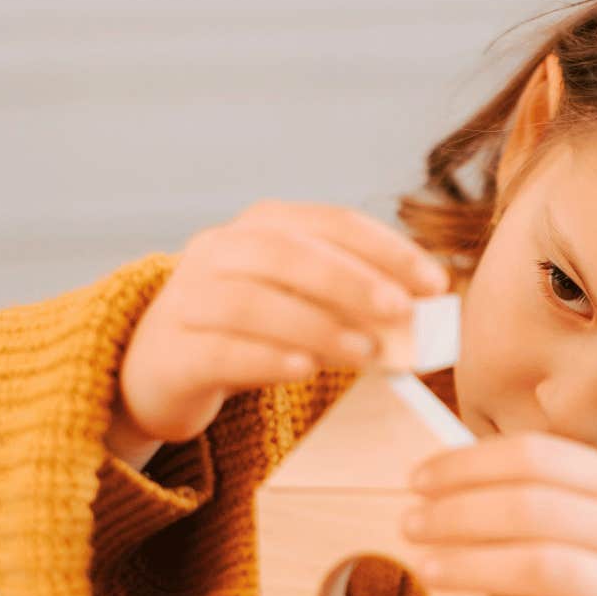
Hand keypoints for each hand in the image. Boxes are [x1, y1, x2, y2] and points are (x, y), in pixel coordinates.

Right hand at [110, 201, 448, 463]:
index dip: (387, 248)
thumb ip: (354, 301)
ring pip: (253, 303)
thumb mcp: (301, 304)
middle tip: (402, 311)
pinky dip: (266, 358)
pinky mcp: (172, 352)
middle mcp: (218, 251)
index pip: (331, 222)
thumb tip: (423, 313)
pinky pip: (221, 350)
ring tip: (368, 352)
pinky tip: (304, 370)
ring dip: (318, 325)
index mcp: (260, 227)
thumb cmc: (251, 333)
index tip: (436, 282)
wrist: (161, 373)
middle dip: (353, 281)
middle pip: (288, 254)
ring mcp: (187, 299)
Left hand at [401, 432, 596, 595]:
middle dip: (458, 513)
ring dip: (475, 566)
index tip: (415, 481)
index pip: (533, 456)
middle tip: (408, 525)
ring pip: (543, 565)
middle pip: (530, 506)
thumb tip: (455, 487)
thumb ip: (555, 500)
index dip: (467, 464)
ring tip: (427, 571)